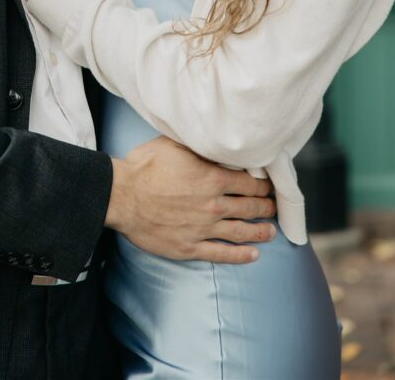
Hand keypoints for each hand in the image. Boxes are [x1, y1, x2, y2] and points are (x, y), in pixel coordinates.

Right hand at [106, 136, 275, 263]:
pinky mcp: (190, 247)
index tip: (269, 185)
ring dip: (260, 231)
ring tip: (271, 231)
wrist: (121, 195)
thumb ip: (199, 145)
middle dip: (266, 206)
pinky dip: (241, 255)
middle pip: (249, 207)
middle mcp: (213, 205)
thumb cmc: (144, 166)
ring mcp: (203, 229)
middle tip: (274, 206)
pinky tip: (253, 255)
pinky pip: (221, 253)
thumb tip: (215, 140)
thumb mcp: (174, 143)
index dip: (263, 184)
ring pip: (241, 231)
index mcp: (212, 178)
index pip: (249, 183)